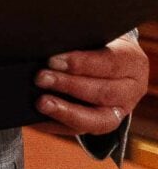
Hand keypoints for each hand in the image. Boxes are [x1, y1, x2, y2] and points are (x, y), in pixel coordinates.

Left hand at [34, 33, 149, 135]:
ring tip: (41, 103)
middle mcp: (130, 90)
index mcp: (131, 62)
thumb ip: (76, 43)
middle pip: (103, 92)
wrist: (106, 63)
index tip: (52, 60)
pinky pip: (79, 130)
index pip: (109, 63)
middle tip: (41, 78)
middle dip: (68, 85)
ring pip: (97, 119)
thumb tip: (48, 48)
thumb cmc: (95, 46)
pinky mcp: (100, 125)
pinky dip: (56, 124)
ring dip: (66, 111)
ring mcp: (118, 111)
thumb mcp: (93, 38)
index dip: (81, 63)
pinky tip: (36, 118)